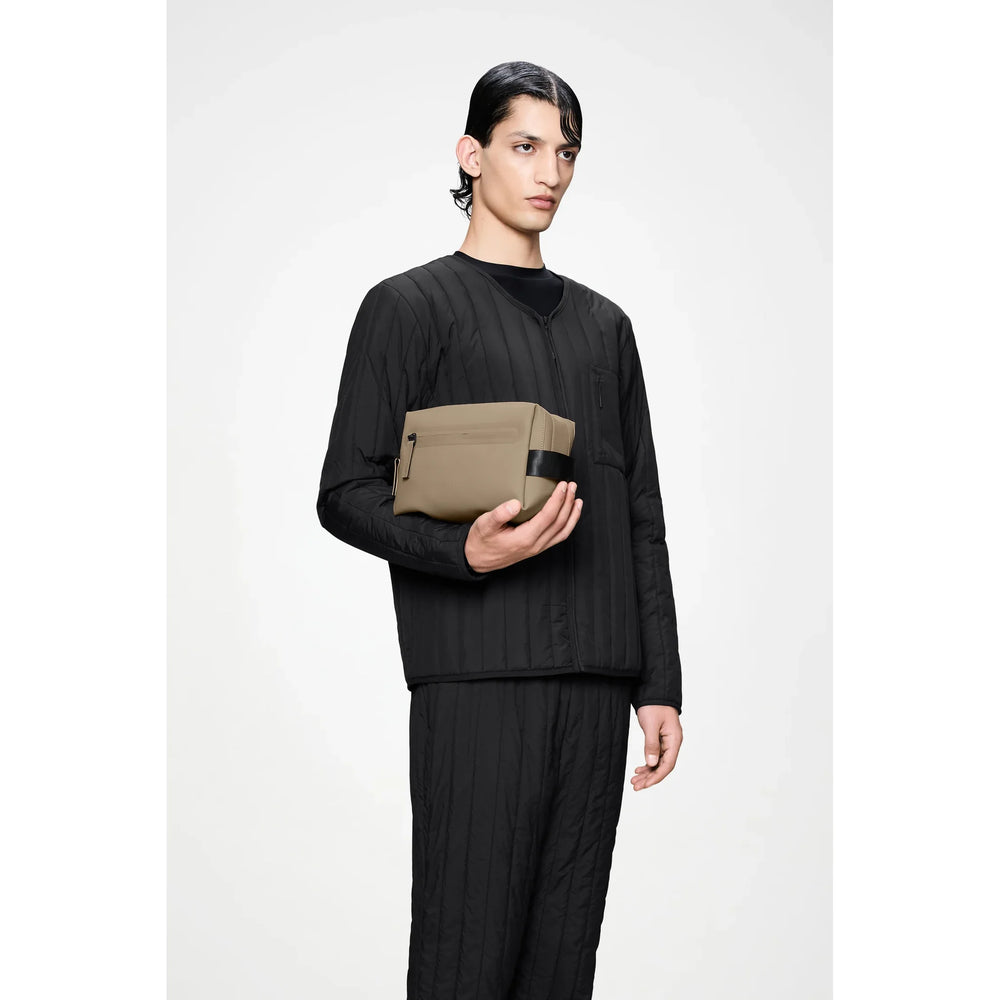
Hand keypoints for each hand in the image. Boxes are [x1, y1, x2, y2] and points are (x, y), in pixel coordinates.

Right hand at [464, 481, 582, 572]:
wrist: (477, 559)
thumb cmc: (481, 540)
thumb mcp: (485, 524)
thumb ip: (500, 514)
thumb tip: (514, 504)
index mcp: (524, 538)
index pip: (548, 516)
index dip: (558, 499)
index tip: (562, 485)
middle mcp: (535, 545)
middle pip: (559, 522)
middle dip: (568, 502)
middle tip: (572, 485)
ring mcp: (538, 548)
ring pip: (563, 532)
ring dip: (572, 514)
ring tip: (577, 499)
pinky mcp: (537, 548)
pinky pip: (558, 537)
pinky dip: (568, 525)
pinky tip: (569, 515)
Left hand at [630, 706, 681, 790]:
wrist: (654, 691)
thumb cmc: (654, 705)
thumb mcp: (650, 724)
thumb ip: (651, 744)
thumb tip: (651, 764)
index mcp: (674, 740)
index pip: (667, 764)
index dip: (656, 776)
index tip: (644, 784)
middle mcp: (673, 743)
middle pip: (663, 766)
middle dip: (650, 777)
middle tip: (635, 785)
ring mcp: (667, 741)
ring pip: (658, 762)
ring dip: (647, 772)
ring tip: (635, 780)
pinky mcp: (660, 739)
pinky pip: (655, 755)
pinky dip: (648, 763)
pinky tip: (639, 769)